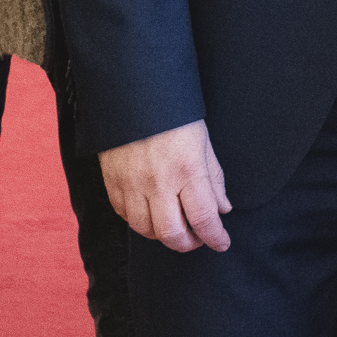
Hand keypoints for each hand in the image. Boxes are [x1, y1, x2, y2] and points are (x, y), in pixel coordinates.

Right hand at [102, 120, 231, 252]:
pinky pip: (125, 216)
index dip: (215, 237)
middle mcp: (158, 182)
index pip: (204, 218)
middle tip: (197, 238)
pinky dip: (140, 222)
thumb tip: (222, 209)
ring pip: (146, 230)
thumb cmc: (174, 115)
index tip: (222, 243)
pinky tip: (152, 213)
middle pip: (172, 234)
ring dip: (163, 235)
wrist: (134, 93)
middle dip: (189, 243)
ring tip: (175, 226)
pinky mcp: (113, 183)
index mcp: (187, 169)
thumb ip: (213, 178)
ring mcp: (132, 184)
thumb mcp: (203, 141)